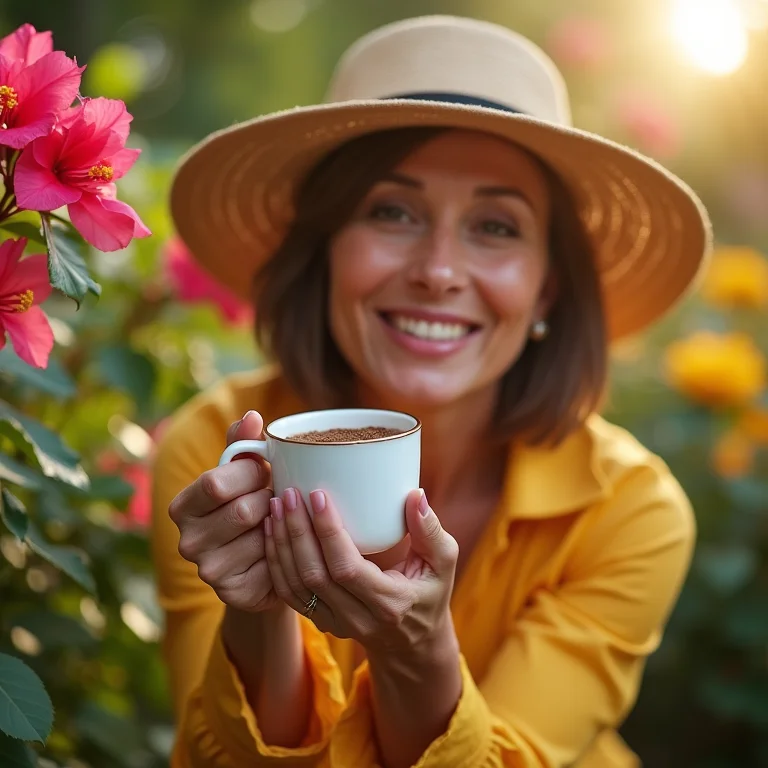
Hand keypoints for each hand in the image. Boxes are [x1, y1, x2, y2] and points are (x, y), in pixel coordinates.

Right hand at [168, 410, 276, 611]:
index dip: (250, 473)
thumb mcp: (244, 474)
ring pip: (262, 535)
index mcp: (182, 506)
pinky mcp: (235, 593)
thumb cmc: (252, 505)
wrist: (264, 561)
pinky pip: (274, 562)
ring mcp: (209, 571)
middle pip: (242, 510)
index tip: (266, 470)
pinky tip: (283, 546)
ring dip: (281, 523)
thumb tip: (252, 416)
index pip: (216, 482)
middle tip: (279, 498)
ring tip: (281, 520)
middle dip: (270, 499)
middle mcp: (188, 542)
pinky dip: (286, 549)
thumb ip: (244, 444)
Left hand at [264, 486, 458, 654]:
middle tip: (288, 494)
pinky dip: (275, 562)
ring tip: (275, 507)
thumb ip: (431, 530)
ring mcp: (335, 624)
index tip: (317, 496)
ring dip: (280, 544)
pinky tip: (271, 531)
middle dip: (297, 532)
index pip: (348, 568)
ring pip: (296, 586)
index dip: (328, 532)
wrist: (413, 643)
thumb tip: (414, 495)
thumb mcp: (443, 563)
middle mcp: (358, 619)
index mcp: (390, 603)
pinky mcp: (320, 622)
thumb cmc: (430, 593)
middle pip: (315, 575)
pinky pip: (288, 594)